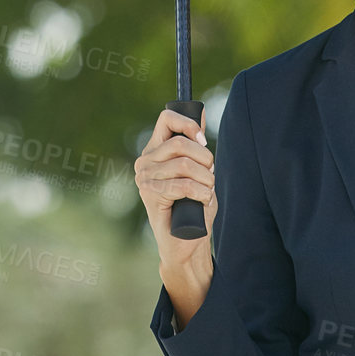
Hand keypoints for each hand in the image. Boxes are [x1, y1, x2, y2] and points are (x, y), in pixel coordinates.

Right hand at [134, 107, 216, 294]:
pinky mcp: (149, 194)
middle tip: (209, 175)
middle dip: (205, 159)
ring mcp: (145, 177)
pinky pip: (184, 185)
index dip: (189, 124)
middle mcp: (145, 161)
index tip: (203, 140)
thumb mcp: (198, 170)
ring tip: (207, 191)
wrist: (186, 243)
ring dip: (206, 179)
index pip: (167, 118)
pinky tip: (202, 200)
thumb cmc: (193, 206)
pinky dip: (201, 193)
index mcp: (155, 150)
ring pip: (185, 164)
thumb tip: (201, 112)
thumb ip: (195, 144)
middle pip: (181, 143)